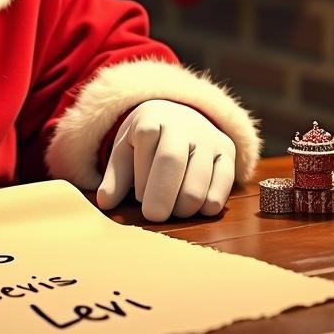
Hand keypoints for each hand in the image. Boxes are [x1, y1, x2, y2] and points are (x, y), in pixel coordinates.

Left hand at [96, 100, 234, 221]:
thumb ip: (116, 176)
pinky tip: (194, 207)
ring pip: (198, 182)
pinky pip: (222, 186)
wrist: (181, 116)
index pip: (146, 144)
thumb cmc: (147, 139)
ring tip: (173, 210)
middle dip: (160, 196)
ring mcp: (209, 138)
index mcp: (154, 118)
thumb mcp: (125, 149)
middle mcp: (184, 125)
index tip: (138, 198)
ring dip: (183, 206)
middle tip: (154, 216)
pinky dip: (207, 205)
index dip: (142, 176)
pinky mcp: (229, 152)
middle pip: (172, 162)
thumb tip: (105, 203)